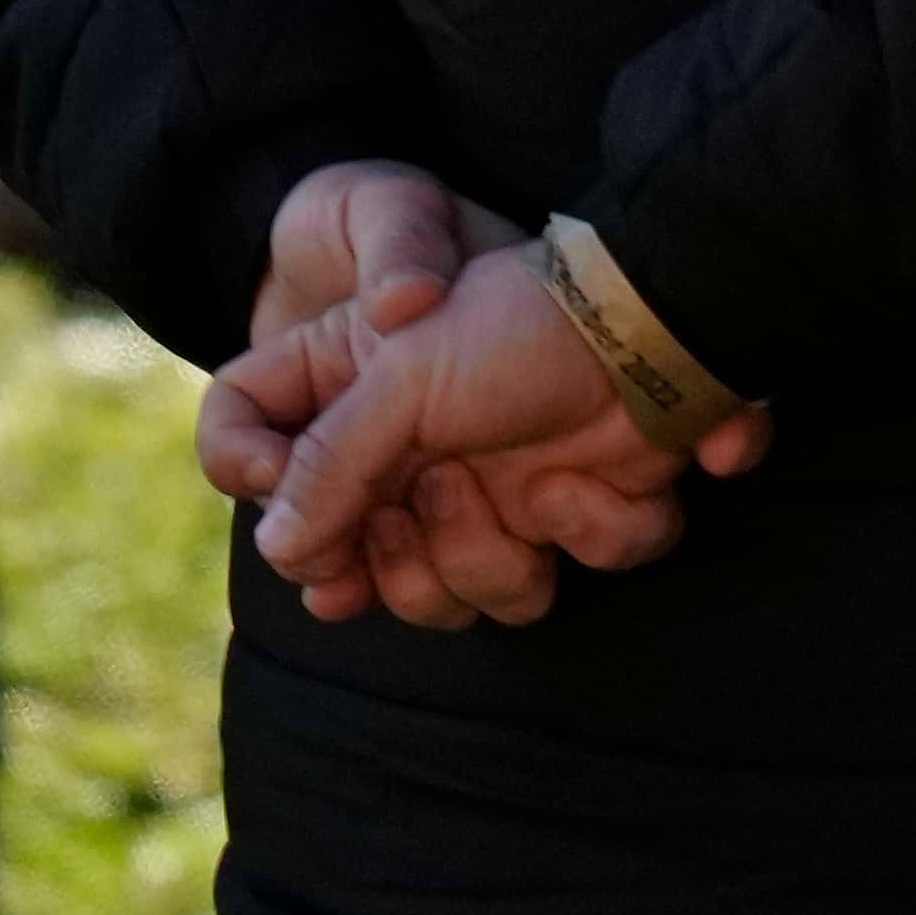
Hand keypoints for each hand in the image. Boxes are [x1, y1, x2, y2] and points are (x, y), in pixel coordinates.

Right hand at [211, 161, 569, 636]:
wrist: (653, 316)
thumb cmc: (517, 320)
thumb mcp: (401, 373)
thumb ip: (326, 462)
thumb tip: (277, 550)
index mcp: (359, 406)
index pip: (262, 473)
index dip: (278, 517)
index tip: (311, 530)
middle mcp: (413, 460)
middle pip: (359, 571)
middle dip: (398, 559)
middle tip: (427, 498)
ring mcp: (490, 495)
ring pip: (455, 599)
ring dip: (483, 551)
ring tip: (508, 480)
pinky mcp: (568, 522)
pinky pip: (552, 584)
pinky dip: (578, 534)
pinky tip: (583, 480)